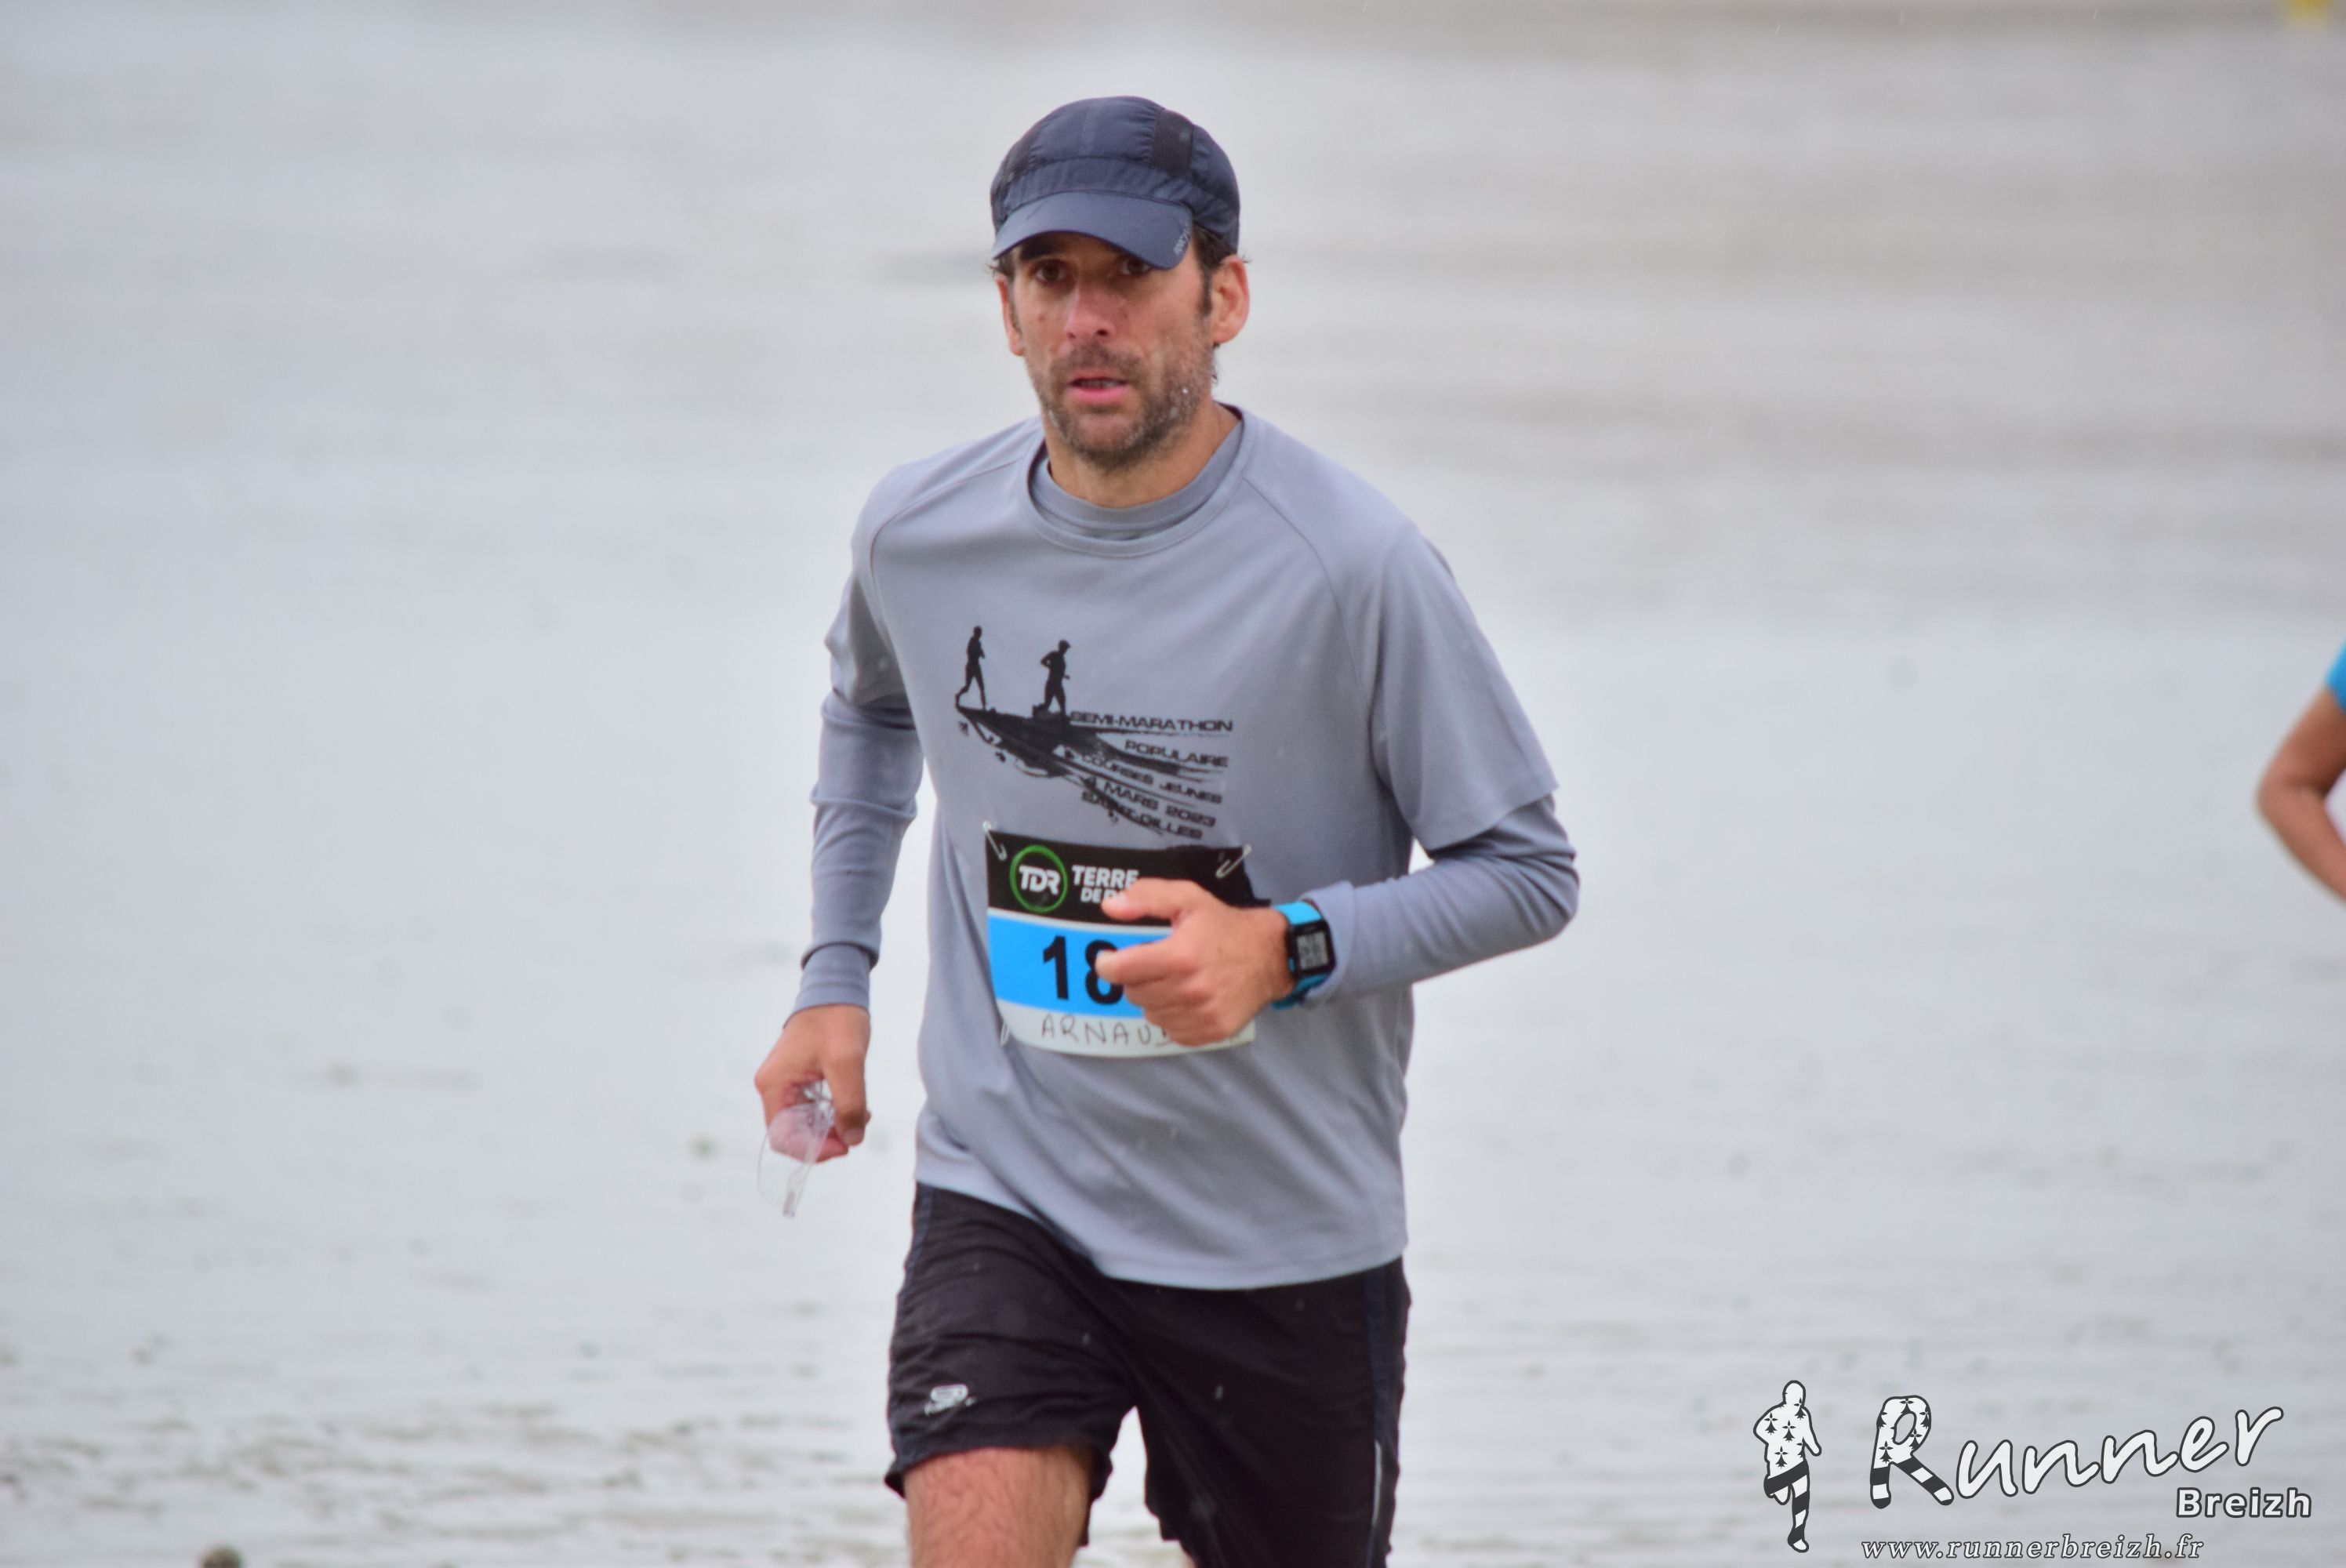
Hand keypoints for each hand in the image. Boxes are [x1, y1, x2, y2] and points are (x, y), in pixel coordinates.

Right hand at [752, 1004, 870, 1160]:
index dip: (813, 1149)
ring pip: (807, 1124)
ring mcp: (786, 1084)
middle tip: (857, 1131)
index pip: (784, 1138)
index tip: (845, 1146)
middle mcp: (774, 1088)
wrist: (836, 989)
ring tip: (862, 1117)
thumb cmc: (836, 1020)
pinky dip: (835, 1113)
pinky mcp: (800, 1080)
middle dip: (827, 1139)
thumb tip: (853, 1139)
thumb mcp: (847, 1063)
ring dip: (834, 1127)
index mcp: (774, 1085)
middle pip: (795, 1134)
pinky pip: (813, 1110)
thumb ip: (849, 1104)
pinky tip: (857, 1107)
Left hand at [1093, 878, 1291, 1045]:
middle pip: (1134, 993)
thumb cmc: (1224, 926)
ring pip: (1150, 1013)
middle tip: (1152, 964)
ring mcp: (1202, 1014)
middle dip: (1136, 978)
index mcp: (1181, 955)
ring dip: (1153, 998)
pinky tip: (1186, 998)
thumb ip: (1146, 897)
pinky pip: (1170, 1031)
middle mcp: (1191, 989)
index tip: (1109, 959)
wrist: (1270, 956)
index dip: (1108, 964)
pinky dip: (1171, 1016)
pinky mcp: (1211, 1031)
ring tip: (1172, 980)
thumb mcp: (1188, 898)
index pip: (1122, 971)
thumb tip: (1110, 907)